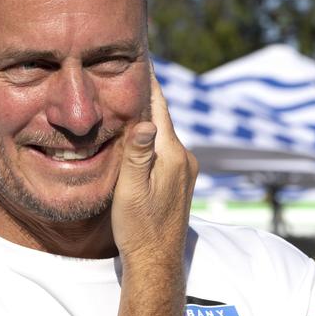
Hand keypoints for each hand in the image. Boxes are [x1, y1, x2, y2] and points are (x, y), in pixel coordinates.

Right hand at [110, 61, 198, 271]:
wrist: (157, 262)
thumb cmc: (139, 229)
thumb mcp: (131, 190)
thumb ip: (137, 155)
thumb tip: (146, 121)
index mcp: (172, 155)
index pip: (159, 107)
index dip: (148, 80)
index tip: (141, 53)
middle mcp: (184, 158)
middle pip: (161, 116)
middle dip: (145, 93)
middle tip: (130, 64)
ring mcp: (184, 170)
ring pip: (162, 133)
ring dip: (148, 114)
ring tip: (131, 91)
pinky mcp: (180, 180)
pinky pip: (164, 147)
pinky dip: (151, 135)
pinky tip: (138, 132)